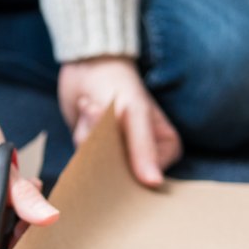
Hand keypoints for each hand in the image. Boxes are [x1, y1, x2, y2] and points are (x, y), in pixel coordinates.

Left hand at [58, 56, 181, 186]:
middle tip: (98, 111)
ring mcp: (121, 153)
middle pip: (121, 174)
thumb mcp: (135, 114)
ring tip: (93, 108)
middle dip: (104, 145)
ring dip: (89, 137)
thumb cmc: (118, 84)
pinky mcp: (99, 150)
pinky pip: (86, 159)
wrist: (87, 64)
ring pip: (100, 166)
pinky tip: (85, 115)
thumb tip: (154, 184)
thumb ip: (143, 149)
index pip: (147, 176)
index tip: (117, 128)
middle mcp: (146, 154)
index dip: (126, 158)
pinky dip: (81, 137)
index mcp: (167, 148)